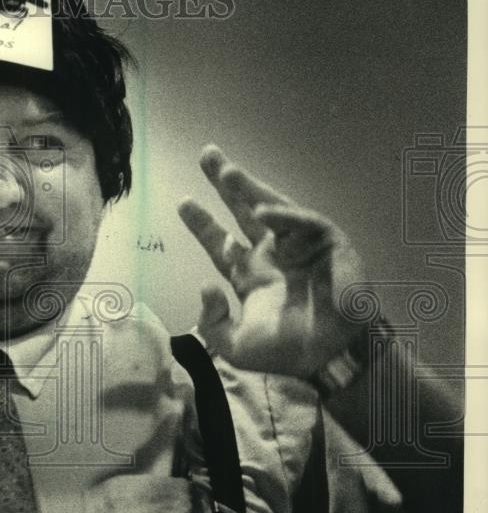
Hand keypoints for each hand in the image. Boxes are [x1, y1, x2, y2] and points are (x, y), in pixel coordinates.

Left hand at [177, 145, 365, 377]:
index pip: (221, 242)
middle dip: (225, 184)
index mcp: (250, 275)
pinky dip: (283, 216)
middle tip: (207, 154)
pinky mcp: (327, 245)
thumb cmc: (286, 353)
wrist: (329, 358)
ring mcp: (299, 247)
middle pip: (243, 212)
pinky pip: (303, 223)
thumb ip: (212, 322)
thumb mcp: (235, 345)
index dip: (202, 223)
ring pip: (271, 207)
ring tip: (226, 170)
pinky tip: (261, 210)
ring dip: (249, 188)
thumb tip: (204, 286)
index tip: (183, 202)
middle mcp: (273, 255)